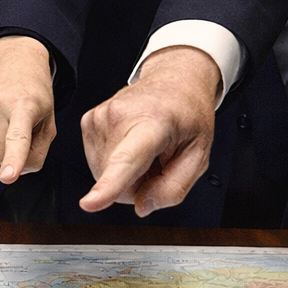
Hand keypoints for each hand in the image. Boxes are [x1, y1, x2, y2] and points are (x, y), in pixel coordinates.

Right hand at [0, 35, 55, 183]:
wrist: (14, 59)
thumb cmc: (35, 90)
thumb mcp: (50, 119)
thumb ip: (40, 149)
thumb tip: (20, 171)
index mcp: (24, 104)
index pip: (17, 138)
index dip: (13, 160)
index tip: (7, 176)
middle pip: (0, 153)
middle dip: (13, 157)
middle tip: (24, 137)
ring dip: (1, 147)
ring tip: (10, 123)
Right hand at [79, 46, 220, 216]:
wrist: (174, 82)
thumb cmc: (187, 115)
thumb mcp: (199, 156)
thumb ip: (174, 188)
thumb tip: (142, 206)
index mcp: (153, 122)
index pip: (126, 160)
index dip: (108, 186)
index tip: (89, 203)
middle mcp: (119, 116)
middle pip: (119, 183)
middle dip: (139, 183)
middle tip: (158, 160)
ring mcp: (99, 117)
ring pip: (105, 176)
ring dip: (127, 173)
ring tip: (145, 149)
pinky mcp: (88, 122)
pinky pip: (98, 164)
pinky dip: (115, 163)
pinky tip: (130, 144)